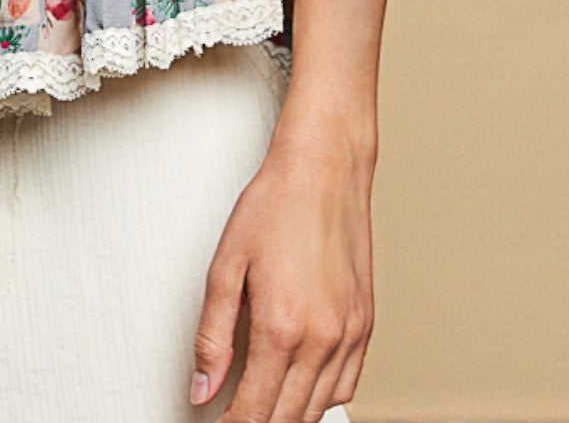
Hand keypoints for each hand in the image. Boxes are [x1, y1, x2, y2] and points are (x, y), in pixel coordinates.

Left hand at [188, 128, 374, 418]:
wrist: (324, 170)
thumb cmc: (275, 206)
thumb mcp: (225, 267)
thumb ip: (212, 336)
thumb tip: (202, 389)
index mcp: (281, 328)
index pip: (254, 411)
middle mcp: (322, 339)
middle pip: (288, 419)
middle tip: (234, 420)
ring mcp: (350, 334)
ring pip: (320, 409)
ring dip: (289, 418)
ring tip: (261, 410)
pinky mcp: (365, 324)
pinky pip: (347, 385)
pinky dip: (323, 399)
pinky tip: (302, 389)